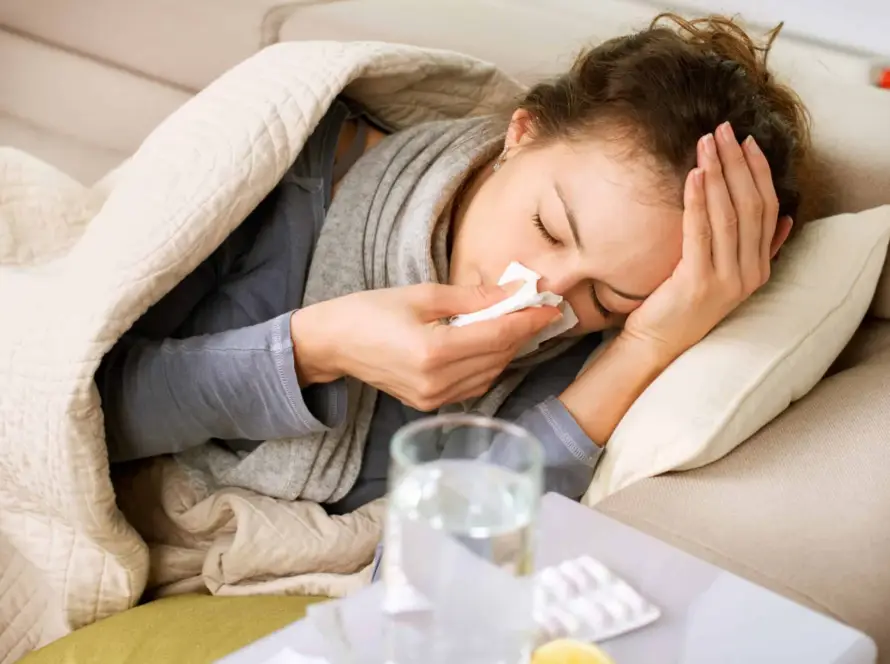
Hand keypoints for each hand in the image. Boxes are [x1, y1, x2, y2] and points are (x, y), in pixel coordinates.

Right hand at [291, 283, 559, 410]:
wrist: (333, 344)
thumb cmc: (370, 311)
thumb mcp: (421, 295)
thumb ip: (471, 298)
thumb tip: (513, 293)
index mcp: (433, 351)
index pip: (497, 336)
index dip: (528, 321)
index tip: (550, 306)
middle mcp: (436, 382)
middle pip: (498, 357)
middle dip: (522, 332)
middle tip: (537, 309)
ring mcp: (433, 398)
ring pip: (490, 374)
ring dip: (507, 349)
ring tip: (515, 323)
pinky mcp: (429, 404)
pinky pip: (473, 385)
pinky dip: (488, 364)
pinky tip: (490, 344)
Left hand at [622, 122, 790, 360]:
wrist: (658, 342)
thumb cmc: (683, 304)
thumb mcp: (726, 275)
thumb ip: (756, 250)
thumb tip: (785, 220)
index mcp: (758, 268)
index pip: (767, 209)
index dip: (759, 172)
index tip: (746, 142)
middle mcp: (749, 273)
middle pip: (750, 205)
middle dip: (737, 163)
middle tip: (723, 130)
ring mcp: (726, 280)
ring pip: (728, 215)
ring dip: (717, 174)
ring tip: (706, 144)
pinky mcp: (698, 282)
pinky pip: (700, 233)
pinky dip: (697, 201)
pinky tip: (692, 175)